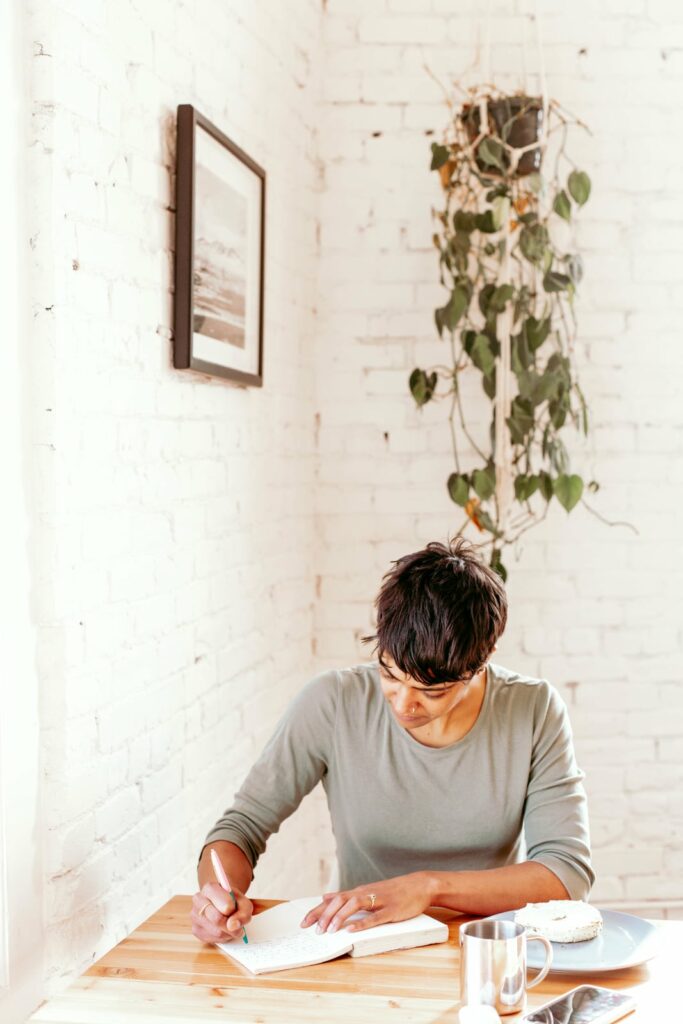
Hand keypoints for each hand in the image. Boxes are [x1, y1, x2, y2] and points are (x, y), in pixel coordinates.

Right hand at [190, 881, 252, 944]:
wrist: (221, 902)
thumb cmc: (232, 901)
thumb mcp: (243, 901)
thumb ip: (244, 911)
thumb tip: (233, 926)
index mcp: (210, 888)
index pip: (226, 905)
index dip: (234, 909)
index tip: (234, 908)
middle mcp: (199, 900)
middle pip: (218, 920)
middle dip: (232, 925)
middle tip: (238, 923)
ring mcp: (195, 916)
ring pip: (217, 932)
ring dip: (229, 932)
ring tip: (231, 925)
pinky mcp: (196, 930)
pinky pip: (213, 939)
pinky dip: (223, 937)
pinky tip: (223, 929)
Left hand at [299, 872, 433, 933]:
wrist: (419, 885)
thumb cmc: (393, 891)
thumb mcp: (367, 891)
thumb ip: (346, 896)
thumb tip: (325, 897)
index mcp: (358, 892)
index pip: (332, 900)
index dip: (317, 911)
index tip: (303, 923)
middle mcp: (365, 894)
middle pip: (339, 901)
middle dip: (325, 915)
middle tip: (314, 931)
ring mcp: (378, 901)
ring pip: (354, 905)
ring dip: (340, 917)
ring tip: (329, 930)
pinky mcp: (391, 910)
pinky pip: (374, 917)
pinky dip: (362, 923)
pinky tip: (352, 930)